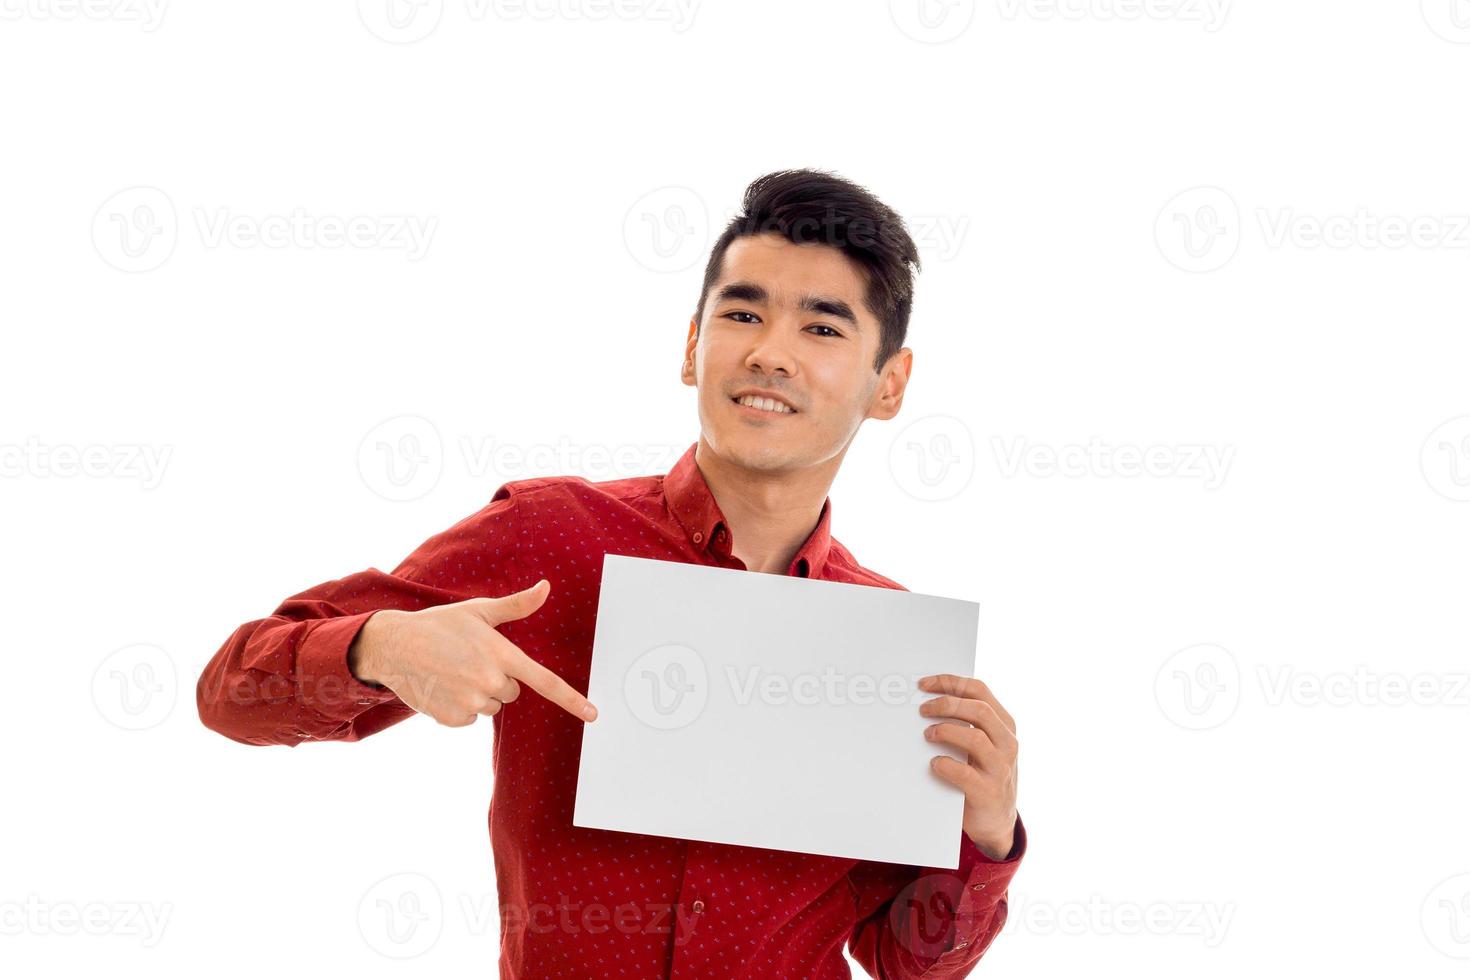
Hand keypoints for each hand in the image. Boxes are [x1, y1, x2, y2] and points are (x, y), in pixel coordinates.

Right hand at [348, 579, 597, 726]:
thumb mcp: (479, 610)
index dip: (572, 699)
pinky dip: (459, 706)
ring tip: (452, 672)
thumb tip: (546, 587)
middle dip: (496, 678)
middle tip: (468, 660)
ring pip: (491, 705)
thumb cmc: (440, 625)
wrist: (393, 645)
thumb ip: (517, 605)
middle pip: (512, 691)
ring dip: (477, 693)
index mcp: (501, 654)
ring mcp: (470, 702)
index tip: (593, 714)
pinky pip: (470, 718)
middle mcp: (489, 681)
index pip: (545, 681)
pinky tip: (442, 686)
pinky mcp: (452, 719)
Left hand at [918, 674, 1018, 859]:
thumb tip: (928, 697)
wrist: (996, 820)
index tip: (924, 684)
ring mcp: (1000, 768)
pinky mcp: (988, 792)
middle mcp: (1007, 743)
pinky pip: (965, 773)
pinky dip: (946, 764)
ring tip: (928, 734)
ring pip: (975, 737)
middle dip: (946, 704)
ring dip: (946, 731)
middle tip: (922, 709)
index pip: (979, 690)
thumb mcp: (983, 743)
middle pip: (979, 709)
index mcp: (1004, 724)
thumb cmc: (981, 773)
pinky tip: (934, 763)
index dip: (950, 683)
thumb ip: (966, 721)